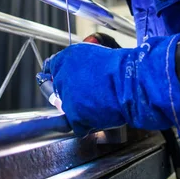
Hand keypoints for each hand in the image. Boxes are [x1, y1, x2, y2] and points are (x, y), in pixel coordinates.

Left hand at [42, 38, 176, 135]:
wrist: (129, 82)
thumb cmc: (119, 67)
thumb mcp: (95, 54)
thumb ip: (78, 63)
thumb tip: (74, 73)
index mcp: (66, 58)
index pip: (50, 69)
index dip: (55, 76)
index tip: (54, 81)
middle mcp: (62, 76)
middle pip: (58, 90)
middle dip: (70, 93)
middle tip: (89, 93)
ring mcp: (66, 97)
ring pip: (68, 108)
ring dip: (80, 108)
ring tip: (98, 102)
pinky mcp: (73, 115)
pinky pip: (76, 125)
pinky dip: (87, 124)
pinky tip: (99, 114)